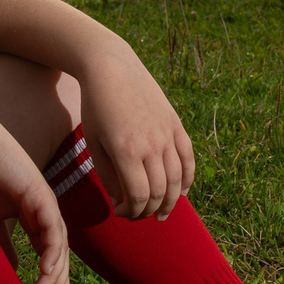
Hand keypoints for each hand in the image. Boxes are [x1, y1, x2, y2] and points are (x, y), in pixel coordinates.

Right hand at [0, 117, 71, 283]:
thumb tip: (7, 271)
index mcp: (31, 217)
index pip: (46, 254)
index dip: (47, 280)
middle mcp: (42, 212)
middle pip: (58, 254)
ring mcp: (44, 203)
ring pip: (59, 246)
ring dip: (53, 275)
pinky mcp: (40, 195)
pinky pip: (53, 229)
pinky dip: (52, 252)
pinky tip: (46, 272)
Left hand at [78, 48, 195, 219]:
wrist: (112, 68)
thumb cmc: (96, 107)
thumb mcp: (94, 143)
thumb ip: (108, 176)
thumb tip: (122, 202)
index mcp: (126, 151)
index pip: (138, 196)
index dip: (131, 211)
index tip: (120, 212)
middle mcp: (151, 144)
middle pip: (159, 191)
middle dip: (148, 210)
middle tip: (137, 215)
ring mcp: (167, 134)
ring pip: (177, 179)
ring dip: (170, 202)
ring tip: (160, 213)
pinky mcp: (176, 124)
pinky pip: (188, 158)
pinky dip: (188, 179)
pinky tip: (181, 193)